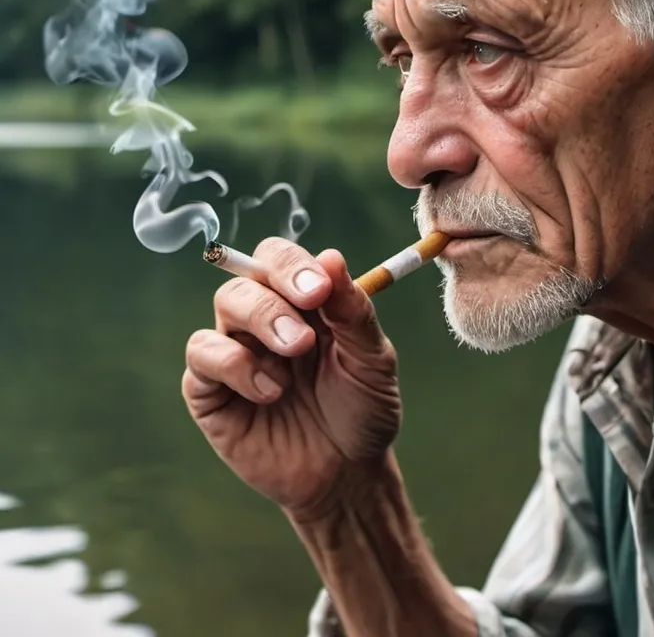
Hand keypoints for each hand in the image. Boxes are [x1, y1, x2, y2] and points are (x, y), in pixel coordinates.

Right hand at [182, 239, 400, 520]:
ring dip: (259, 323)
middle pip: (247, 275)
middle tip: (304, 337)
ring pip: (226, 304)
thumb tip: (331, 257)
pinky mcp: (211, 390)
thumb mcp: (372, 360)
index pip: (281, 257)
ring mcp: (236, 350)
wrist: (348, 475)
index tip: (318, 289)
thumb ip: (353, 311)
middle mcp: (265, 317)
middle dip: (276, 298)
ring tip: (292, 362)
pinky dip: (234, 364)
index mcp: (305, 301)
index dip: (292, 264)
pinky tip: (270, 392)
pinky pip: (202, 354)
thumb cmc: (363, 409)